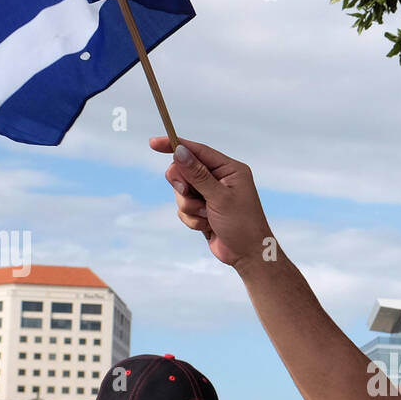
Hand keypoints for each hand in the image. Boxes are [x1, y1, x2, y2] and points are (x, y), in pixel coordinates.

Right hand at [151, 136, 274, 268]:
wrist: (247, 255)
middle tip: (187, 193)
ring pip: (181, 192)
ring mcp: (210, 194)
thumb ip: (198, 174)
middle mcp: (219, 178)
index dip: (175, 145)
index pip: (198, 151)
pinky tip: (207, 226)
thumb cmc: (242, 225)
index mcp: (229, 169)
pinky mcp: (203, 210)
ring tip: (207, 216)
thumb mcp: (219, 197)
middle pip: (184, 170)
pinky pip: (184, 208)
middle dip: (183, 186)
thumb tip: (179, 151)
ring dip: (190, 207)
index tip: (153, 143)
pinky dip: (192, 219)